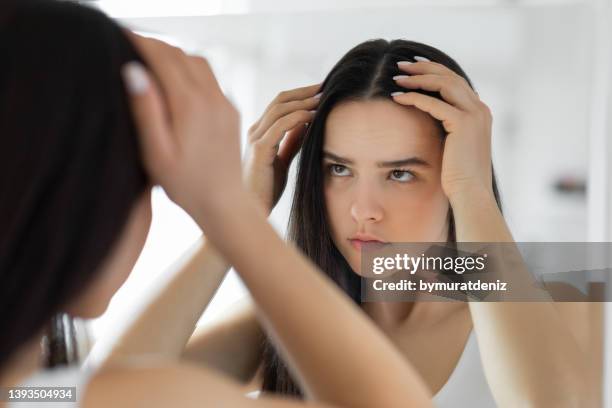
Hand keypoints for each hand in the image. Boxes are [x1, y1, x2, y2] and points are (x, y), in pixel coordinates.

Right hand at [122, 33, 242, 217]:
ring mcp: (225, 103)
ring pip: (199, 62)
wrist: (224, 203)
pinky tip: (176, 81)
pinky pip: (210, 79)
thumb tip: (133, 71)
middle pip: (181, 55)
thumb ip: (146, 110)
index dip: (140, 42)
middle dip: (156, 45)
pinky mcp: (231, 112)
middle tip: (131, 44)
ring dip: (175, 55)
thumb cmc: (185, 184)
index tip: (120, 34)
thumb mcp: (157, 152)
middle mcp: (212, 98)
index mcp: (190, 105)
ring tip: (151, 60)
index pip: (163, 58)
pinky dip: (190, 69)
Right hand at [243, 84, 319, 213]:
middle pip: (280, 100)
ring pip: (280, 109)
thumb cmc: (265, 190)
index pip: (280, 104)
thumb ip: (291, 142)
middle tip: (326, 87)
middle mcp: (255, 131)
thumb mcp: (282, 161)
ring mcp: (255, 139)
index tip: (321, 91)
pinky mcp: (259, 150)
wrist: (251, 212)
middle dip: (304, 92)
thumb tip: (307, 124)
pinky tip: (313, 116)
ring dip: (304, 101)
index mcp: (259, 132)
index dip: (301, 94)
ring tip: (323, 99)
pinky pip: (280, 126)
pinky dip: (298, 117)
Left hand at [391, 58, 493, 202]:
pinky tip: (397, 97)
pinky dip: (414, 97)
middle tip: (401, 64)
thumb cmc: (458, 177)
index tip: (414, 66)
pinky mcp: (463, 124)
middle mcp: (480, 109)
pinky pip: (434, 103)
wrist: (471, 193)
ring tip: (396, 77)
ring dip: (418, 78)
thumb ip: (447, 129)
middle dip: (424, 67)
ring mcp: (474, 115)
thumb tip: (428, 120)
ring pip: (443, 83)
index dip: (435, 70)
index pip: (456, 81)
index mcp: (480, 112)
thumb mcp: (454, 147)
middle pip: (450, 76)